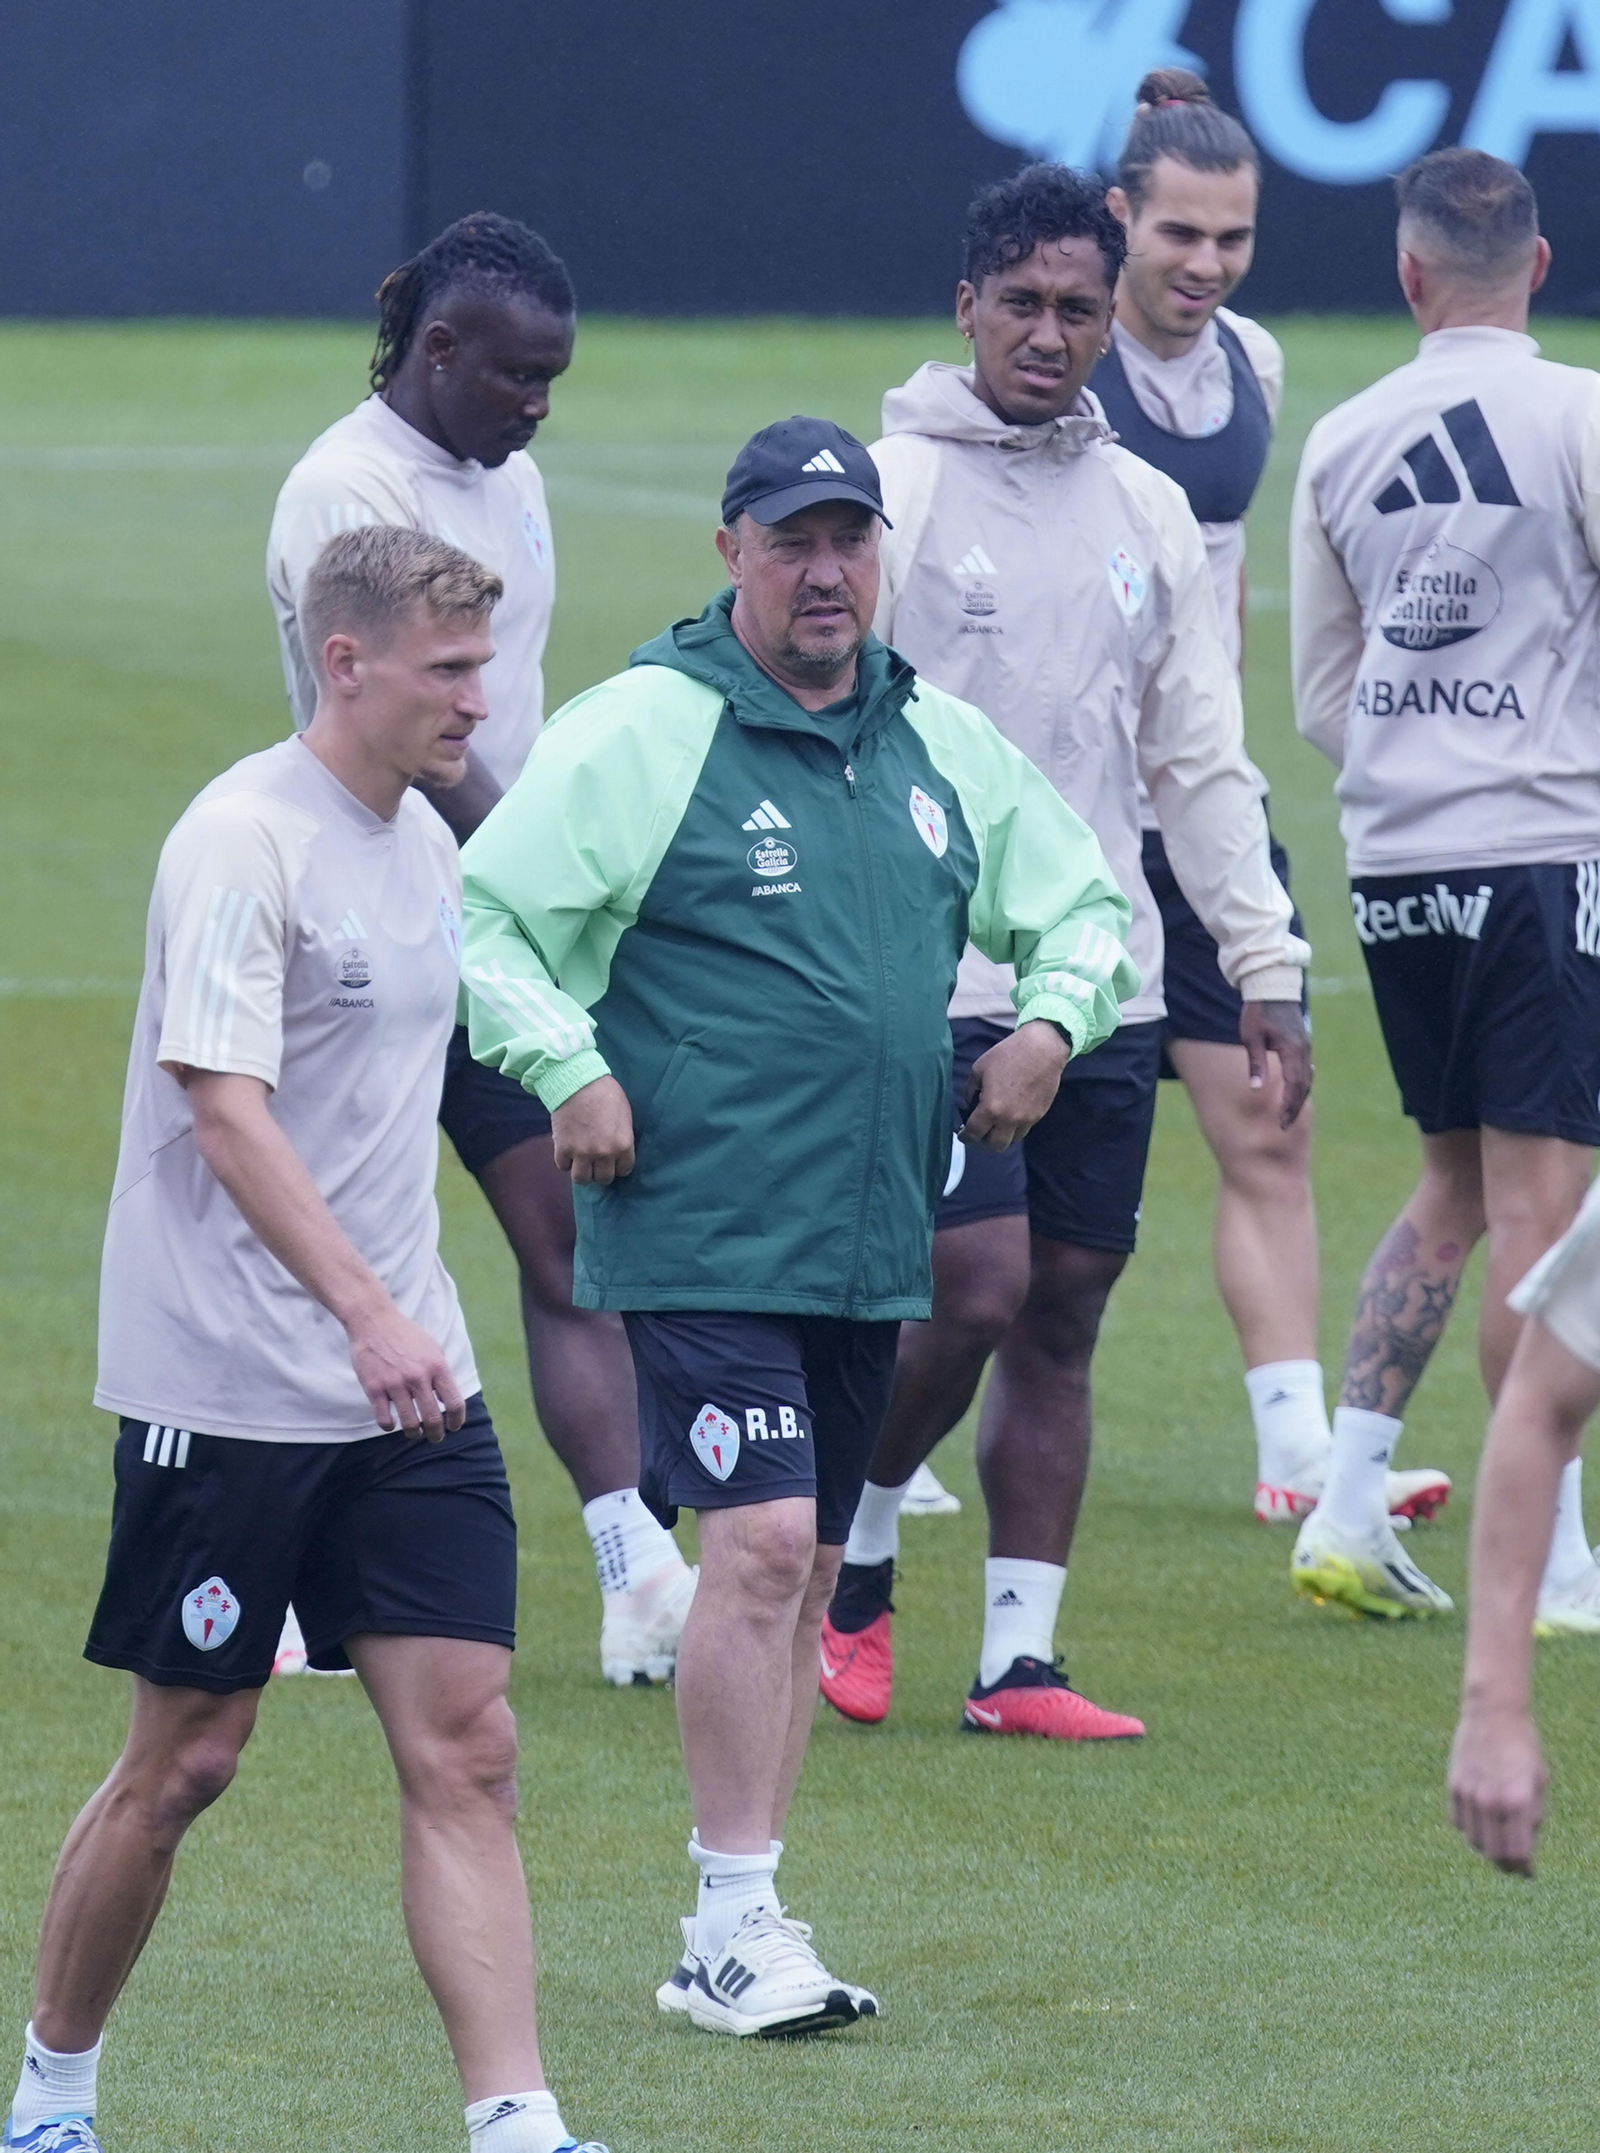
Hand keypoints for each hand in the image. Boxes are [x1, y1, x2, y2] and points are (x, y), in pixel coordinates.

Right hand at [345, 1302, 464, 1442]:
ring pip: (409, 1424)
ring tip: (414, 1433)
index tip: (454, 1427)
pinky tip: (391, 1423)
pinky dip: (389, 1426)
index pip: (454, 1403)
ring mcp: (395, 1384)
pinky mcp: (374, 1389)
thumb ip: (441, 1374)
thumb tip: (448, 1400)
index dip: (457, 1420)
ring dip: (414, 1433)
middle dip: (436, 1434)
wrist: (374, 1321)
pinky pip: (384, 1420)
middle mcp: (418, 1377)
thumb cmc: (406, 1336)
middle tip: (435, 1437)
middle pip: (433, 1419)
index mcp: (437, 1366)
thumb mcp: (433, 1349)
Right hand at [552, 1074, 635, 1184]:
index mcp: (623, 1145)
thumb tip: (618, 1150)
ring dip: (582, 1172)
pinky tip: (568, 1152)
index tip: (613, 1161)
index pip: (624, 1170)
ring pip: (582, 1179)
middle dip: (600, 1171)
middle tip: (596, 1162)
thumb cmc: (606, 1093)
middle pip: (603, 1179)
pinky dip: (565, 1162)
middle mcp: (604, 1153)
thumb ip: (622, 1137)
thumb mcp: (625, 1115)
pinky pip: (563, 1167)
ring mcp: (582, 1153)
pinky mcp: (563, 1148)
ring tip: (581, 1163)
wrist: (578, 1081)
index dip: (618, 1166)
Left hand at [960, 1021, 1070, 1151]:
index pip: (974, 1133)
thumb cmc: (1007, 1055)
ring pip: (1012, 1140)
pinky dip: (1015, 1126)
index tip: (963, 1135)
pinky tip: (1011, 1114)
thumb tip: (970, 1105)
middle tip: (981, 1130)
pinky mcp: (1039, 1115)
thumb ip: (970, 1091)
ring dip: (1002, 1135)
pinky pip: (1024, 1129)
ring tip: (997, 1123)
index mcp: (990, 1109)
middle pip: (995, 1146)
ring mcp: (1026, 1119)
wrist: (1042, 1050)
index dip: (965, 1137)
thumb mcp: (979, 1069)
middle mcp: (1008, 1120)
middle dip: (984, 1141)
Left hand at [1239, 999, 1312, 1129]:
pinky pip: (1305, 1069)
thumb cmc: (1259, 1010)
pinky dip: (1300, 1084)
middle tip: (1283, 1125)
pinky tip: (1294, 1092)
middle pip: (1303, 1085)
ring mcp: (1305, 1046)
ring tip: (1288, 1113)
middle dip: (1294, 1107)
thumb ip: (1256, 1063)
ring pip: (1306, 1077)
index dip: (1288, 1105)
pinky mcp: (1302, 1043)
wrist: (1272, 986)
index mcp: (1291, 1050)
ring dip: (1298, 1097)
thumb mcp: (1252, 1037)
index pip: (1294, 1085)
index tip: (1281, 1122)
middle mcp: (1303, 1050)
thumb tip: (1256, 1088)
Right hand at [1448, 1705, 1546, 1875]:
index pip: (1518, 1853)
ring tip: (1498, 1842)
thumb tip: (1525, 1843)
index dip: (1524, 1869)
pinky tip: (1481, 1823)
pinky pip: (1458, 1822)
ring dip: (1488, 1847)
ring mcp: (1469, 1794)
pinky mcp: (1453, 1785)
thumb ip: (1532, 1814)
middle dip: (1506, 1865)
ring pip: (1475, 1841)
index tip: (1528, 1872)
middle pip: (1495, 1853)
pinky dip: (1470, 1829)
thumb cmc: (1523, 1745)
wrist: (1493, 1712)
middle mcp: (1491, 1802)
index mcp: (1518, 1801)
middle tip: (1513, 1866)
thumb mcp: (1538, 1780)